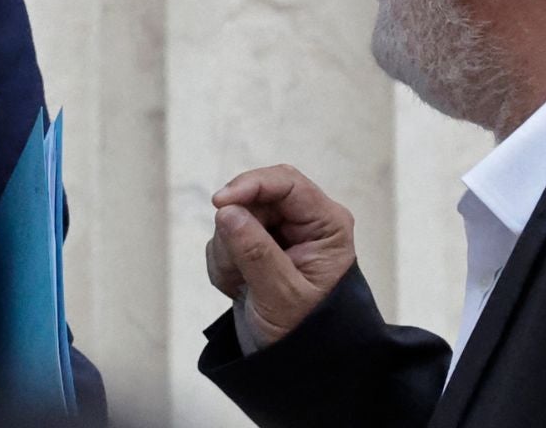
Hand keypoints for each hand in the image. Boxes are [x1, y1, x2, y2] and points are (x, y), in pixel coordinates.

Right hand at [205, 164, 356, 346]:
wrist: (295, 361)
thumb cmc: (304, 332)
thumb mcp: (281, 296)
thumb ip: (255, 252)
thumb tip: (227, 211)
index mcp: (326, 225)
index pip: (287, 183)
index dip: (251, 185)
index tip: (220, 203)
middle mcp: (304, 221)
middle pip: (254, 198)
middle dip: (235, 232)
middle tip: (235, 270)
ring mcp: (278, 232)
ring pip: (233, 218)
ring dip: (228, 254)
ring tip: (243, 287)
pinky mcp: (256, 244)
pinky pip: (223, 239)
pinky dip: (224, 265)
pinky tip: (239, 287)